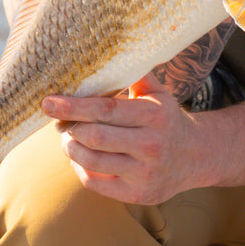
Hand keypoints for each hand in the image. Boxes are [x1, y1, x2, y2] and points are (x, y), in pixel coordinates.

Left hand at [42, 75, 199, 204]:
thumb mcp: (157, 93)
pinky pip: (94, 182)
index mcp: (154, 115)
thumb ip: (134, 73)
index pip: (106, 110)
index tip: (49, 102)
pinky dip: (80, 167)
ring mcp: (144, 173)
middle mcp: (151, 145)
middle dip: (69, 127)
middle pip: (95, 136)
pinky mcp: (136, 195)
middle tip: (59, 120)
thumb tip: (106, 50)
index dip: (73, 106)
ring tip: (69, 137)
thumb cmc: (166, 119)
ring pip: (91, 161)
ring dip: (71, 148)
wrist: (195, 157)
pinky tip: (81, 156)